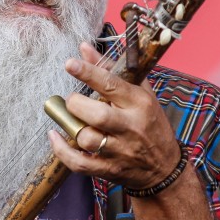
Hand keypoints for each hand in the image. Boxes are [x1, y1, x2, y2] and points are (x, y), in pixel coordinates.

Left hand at [48, 42, 181, 190]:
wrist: (164, 167)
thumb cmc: (150, 123)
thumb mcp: (140, 92)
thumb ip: (111, 69)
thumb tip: (84, 49)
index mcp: (139, 104)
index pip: (112, 85)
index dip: (88, 73)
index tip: (70, 64)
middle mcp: (130, 127)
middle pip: (97, 115)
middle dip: (76, 104)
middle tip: (72, 100)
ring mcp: (119, 151)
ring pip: (87, 139)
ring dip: (70, 126)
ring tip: (68, 118)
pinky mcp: (109, 170)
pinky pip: (80, 163)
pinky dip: (62, 151)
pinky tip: (54, 137)